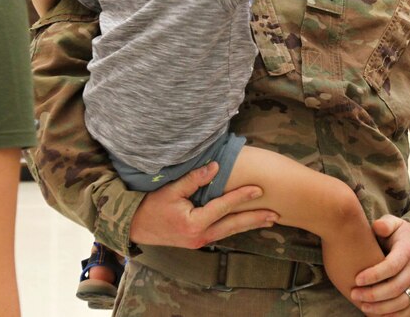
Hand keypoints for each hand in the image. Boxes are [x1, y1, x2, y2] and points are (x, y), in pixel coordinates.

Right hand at [128, 161, 277, 247]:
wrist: (134, 227)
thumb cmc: (151, 206)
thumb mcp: (170, 190)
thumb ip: (194, 179)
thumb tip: (216, 166)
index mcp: (194, 223)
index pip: (223, 207)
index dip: (242, 196)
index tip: (259, 189)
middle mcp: (200, 236)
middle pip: (233, 226)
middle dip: (255, 219)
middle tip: (275, 213)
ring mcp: (199, 241)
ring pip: (230, 231)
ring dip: (250, 225)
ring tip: (269, 220)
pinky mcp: (198, 241)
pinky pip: (222, 233)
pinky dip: (236, 227)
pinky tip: (247, 224)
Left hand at [350, 216, 409, 314]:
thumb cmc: (399, 234)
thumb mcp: (394, 223)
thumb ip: (385, 224)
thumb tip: (377, 227)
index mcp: (408, 250)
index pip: (393, 265)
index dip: (374, 275)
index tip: (356, 279)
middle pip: (397, 287)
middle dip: (374, 294)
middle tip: (355, 294)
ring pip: (403, 301)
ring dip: (382, 308)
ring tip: (363, 306)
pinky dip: (396, 316)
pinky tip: (378, 316)